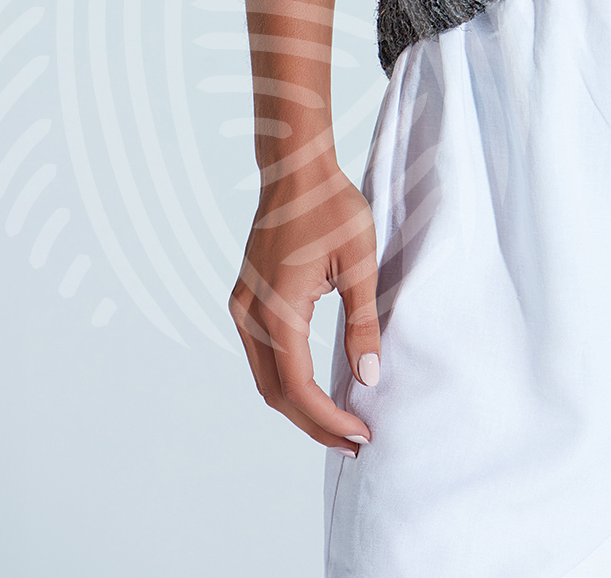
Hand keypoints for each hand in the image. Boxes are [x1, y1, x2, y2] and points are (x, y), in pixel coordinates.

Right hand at [228, 156, 381, 453]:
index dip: (328, 419)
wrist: (295, 169)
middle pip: (276, 393)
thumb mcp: (359, 262)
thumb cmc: (332, 206)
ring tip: (339, 422)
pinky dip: (286, 380)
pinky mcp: (245, 300)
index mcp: (277, 311)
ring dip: (298, 406)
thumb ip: (363, 322)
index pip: (299, 388)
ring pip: (265, 378)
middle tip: (353, 442)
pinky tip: (315, 386)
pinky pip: (261, 356)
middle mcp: (250, 316)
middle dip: (314, 424)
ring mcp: (242, 308)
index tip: (361, 435)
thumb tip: (368, 378)